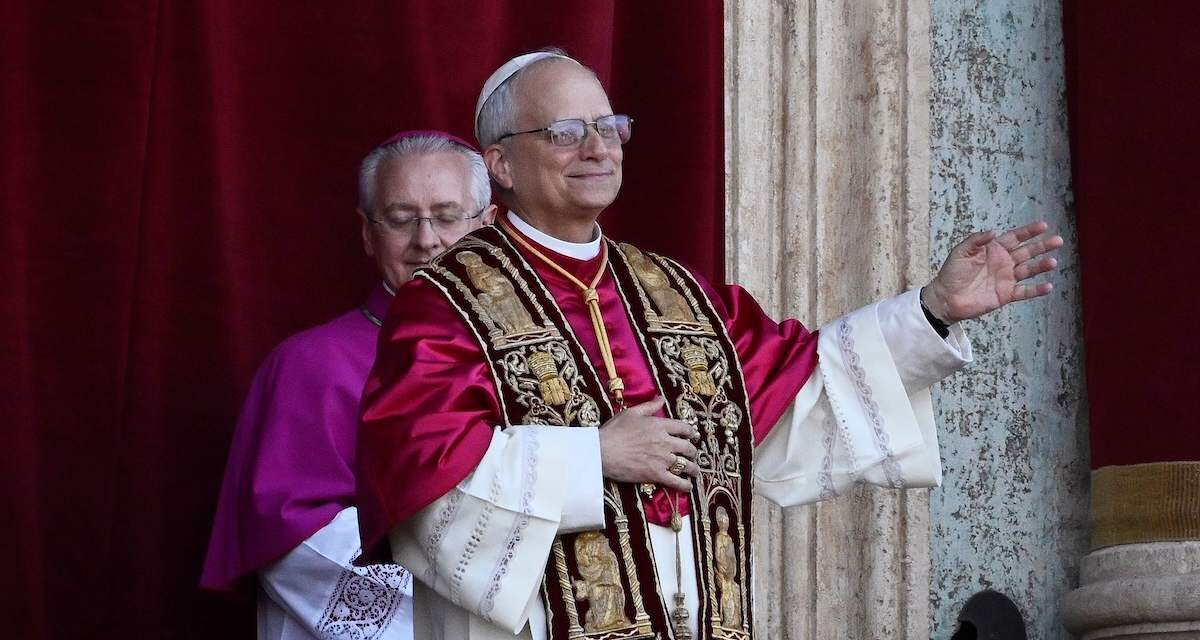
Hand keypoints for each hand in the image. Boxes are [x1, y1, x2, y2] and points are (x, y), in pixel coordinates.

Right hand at [598, 397, 697, 491]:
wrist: (602, 451)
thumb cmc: (614, 430)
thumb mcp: (631, 412)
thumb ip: (649, 406)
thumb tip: (661, 399)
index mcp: (660, 425)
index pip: (684, 427)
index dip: (691, 432)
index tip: (693, 436)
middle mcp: (665, 442)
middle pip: (688, 447)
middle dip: (693, 452)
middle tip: (693, 454)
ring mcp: (662, 459)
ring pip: (686, 465)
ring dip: (693, 469)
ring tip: (694, 471)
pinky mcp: (656, 474)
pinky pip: (676, 481)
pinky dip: (685, 485)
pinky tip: (688, 486)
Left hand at [923, 220, 1063, 322]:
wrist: (946, 298)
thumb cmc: (952, 273)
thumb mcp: (961, 252)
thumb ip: (976, 240)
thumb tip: (994, 231)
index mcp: (994, 249)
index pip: (1015, 237)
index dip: (1029, 231)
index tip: (1043, 226)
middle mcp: (1003, 262)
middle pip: (1027, 252)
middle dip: (1042, 246)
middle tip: (1058, 240)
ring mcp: (1006, 279)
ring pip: (1029, 270)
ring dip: (1041, 266)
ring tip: (1053, 262)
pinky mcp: (1006, 295)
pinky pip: (1024, 291)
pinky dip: (1036, 290)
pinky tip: (1048, 286)